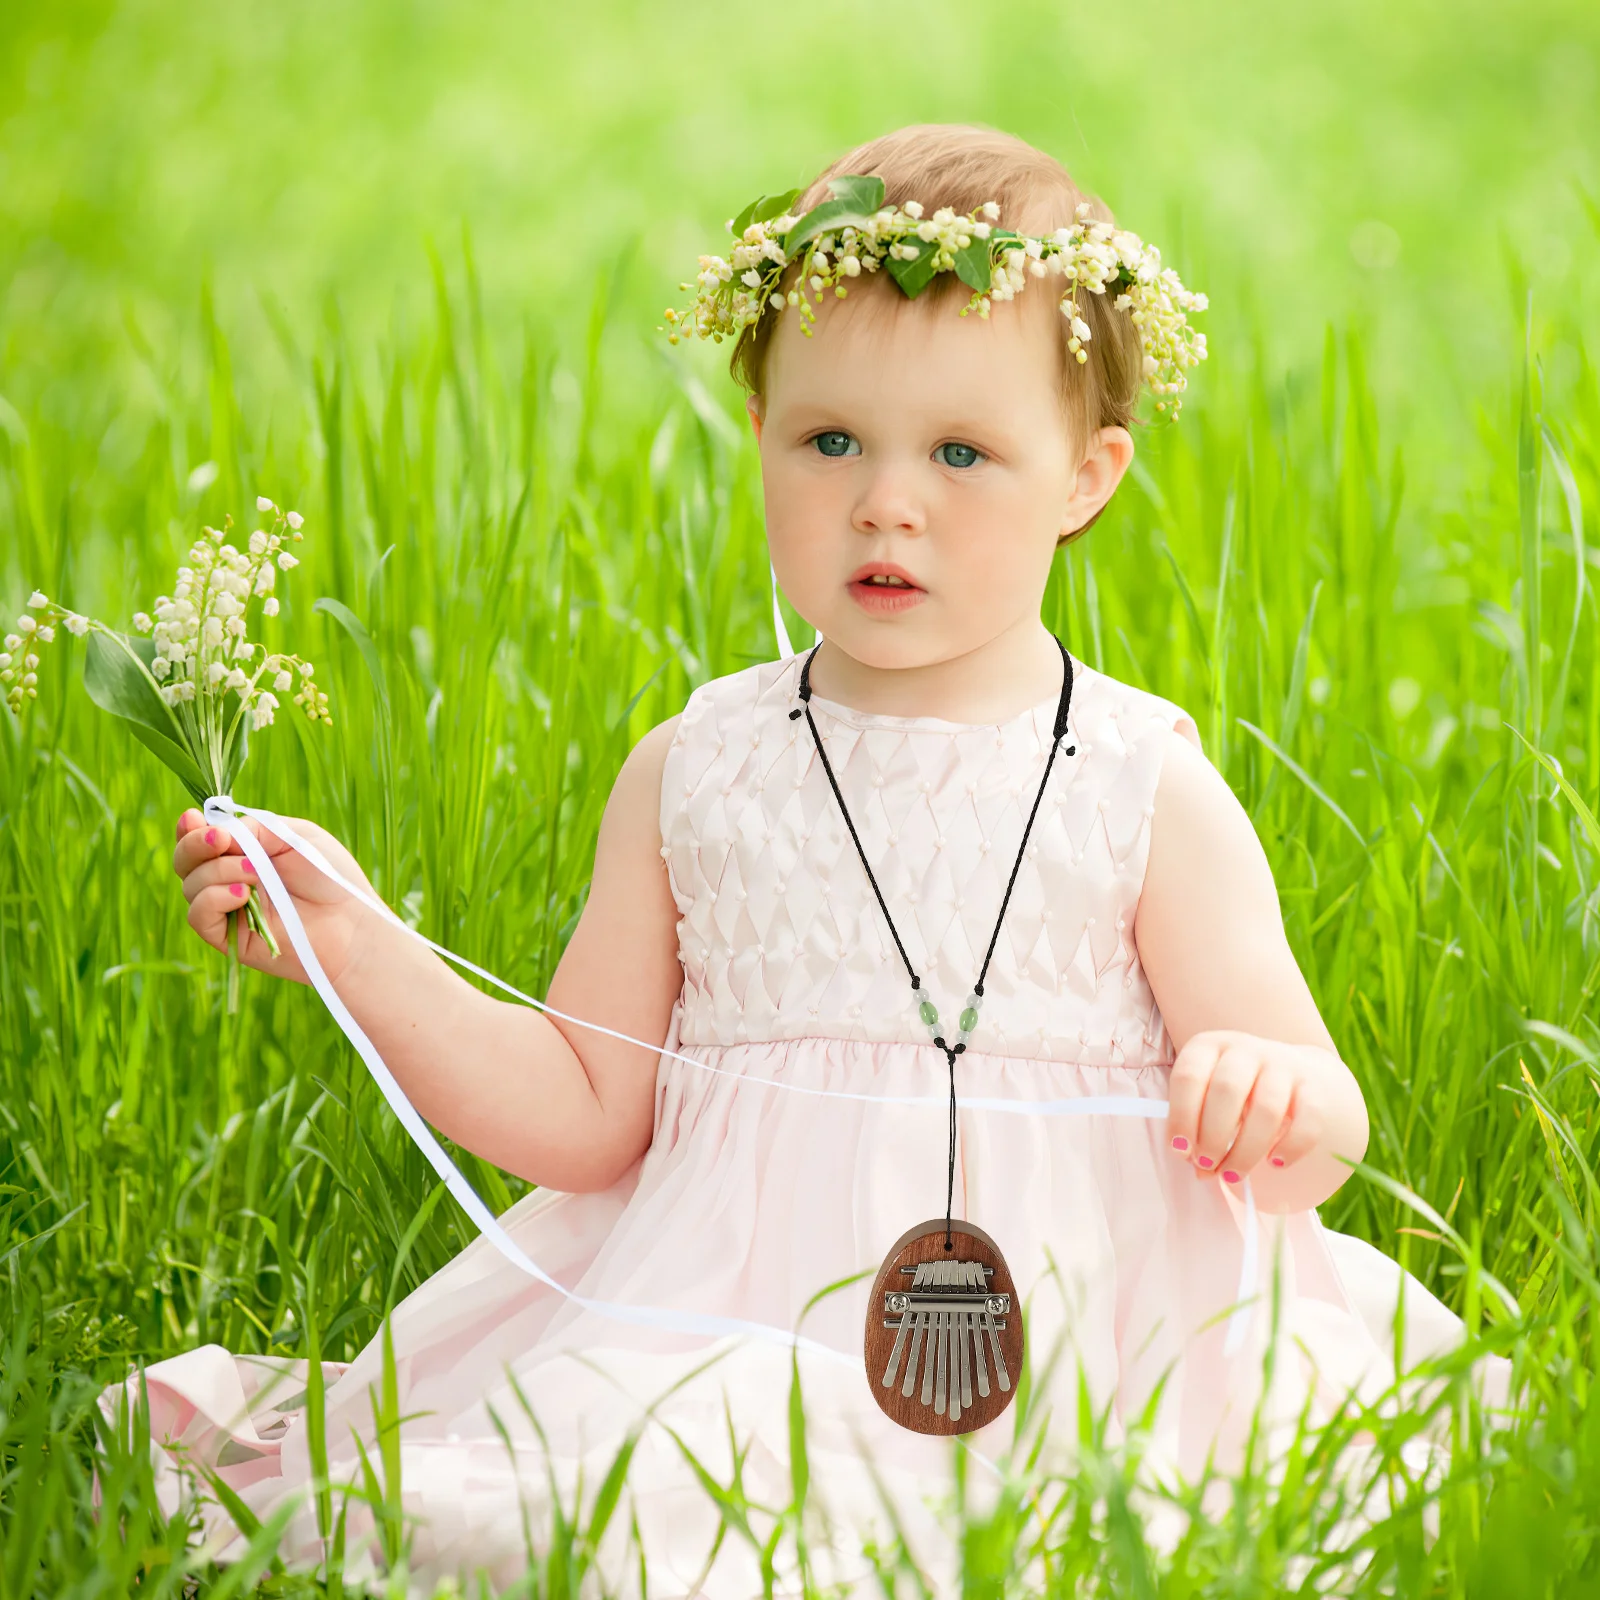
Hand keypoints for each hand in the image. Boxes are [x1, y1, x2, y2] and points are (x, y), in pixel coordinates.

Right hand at [174, 809, 379, 988]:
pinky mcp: (229, 937)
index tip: (194, 817)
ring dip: (219, 871)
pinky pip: (198, 915)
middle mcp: (229, 879)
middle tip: (220, 839)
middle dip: (195, 844)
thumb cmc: (330, 876)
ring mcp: (228, 909)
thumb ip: (253, 829)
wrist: (351, 923)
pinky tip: (242, 894)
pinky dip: (214, 898)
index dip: (189, 828)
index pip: (200, 840)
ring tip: (256, 872)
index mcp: (243, 853)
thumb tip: (215, 830)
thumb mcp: (293, 836)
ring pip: (191, 884)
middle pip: (185, 861)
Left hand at [1164, 1028, 1330, 1188]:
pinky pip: (1308, 1118)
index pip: (1188, 1076)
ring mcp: (1282, 1063)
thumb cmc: (1234, 1090)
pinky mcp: (1312, 1085)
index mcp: (1208, 1046)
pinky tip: (1275, 1163)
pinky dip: (1291, 1146)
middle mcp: (1245, 1049)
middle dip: (1212, 1135)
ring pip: (1266, 1109)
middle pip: (1227, 1090)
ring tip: (1233, 1175)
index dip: (1181, 1116)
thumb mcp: (1205, 1094)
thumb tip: (1200, 1169)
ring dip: (1246, 1150)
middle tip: (1206, 1166)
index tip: (1181, 1150)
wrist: (1290, 1071)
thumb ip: (1197, 1127)